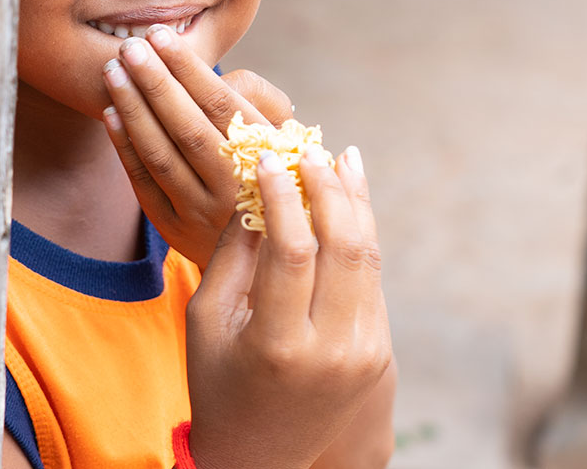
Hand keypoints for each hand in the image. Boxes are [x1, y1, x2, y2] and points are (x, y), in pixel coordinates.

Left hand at [101, 24, 291, 266]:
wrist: (269, 247)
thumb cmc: (270, 169)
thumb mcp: (284, 134)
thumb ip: (253, 97)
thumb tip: (213, 75)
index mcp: (265, 154)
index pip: (220, 103)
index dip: (187, 68)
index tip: (159, 35)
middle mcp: (235, 185)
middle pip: (187, 127)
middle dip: (154, 83)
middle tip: (129, 47)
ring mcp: (203, 211)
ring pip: (161, 155)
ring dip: (133, 110)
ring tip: (112, 72)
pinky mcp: (176, 228)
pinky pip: (144, 183)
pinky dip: (125, 147)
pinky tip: (110, 114)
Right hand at [184, 147, 391, 468]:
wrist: (264, 459)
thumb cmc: (219, 386)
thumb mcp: (207, 324)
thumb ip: (232, 257)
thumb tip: (258, 190)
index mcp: (280, 346)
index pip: (293, 252)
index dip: (283, 196)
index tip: (267, 156)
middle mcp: (332, 349)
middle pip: (343, 246)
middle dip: (327, 187)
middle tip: (309, 148)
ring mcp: (363, 352)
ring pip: (367, 256)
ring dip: (354, 201)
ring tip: (340, 157)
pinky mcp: (379, 350)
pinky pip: (371, 277)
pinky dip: (361, 232)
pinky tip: (349, 199)